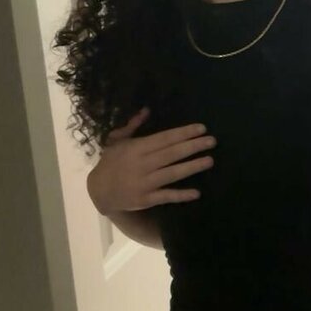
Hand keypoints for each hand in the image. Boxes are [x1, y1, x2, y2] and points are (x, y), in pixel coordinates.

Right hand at [86, 107, 216, 213]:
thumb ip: (132, 126)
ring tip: (210, 161)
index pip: (164, 138)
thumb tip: (146, 110)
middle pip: (171, 154)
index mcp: (136, 148)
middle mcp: (142, 165)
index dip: (183, 133)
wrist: (98, 191)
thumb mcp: (116, 140)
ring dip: (192, 167)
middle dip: (193, 146)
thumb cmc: (110, 162)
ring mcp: (144, 183)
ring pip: (172, 174)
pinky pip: (166, 197)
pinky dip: (180, 195)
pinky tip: (196, 193)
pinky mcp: (146, 200)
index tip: (201, 128)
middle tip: (212, 141)